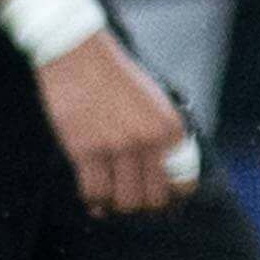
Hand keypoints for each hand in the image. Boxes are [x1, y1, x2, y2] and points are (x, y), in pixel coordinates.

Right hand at [34, 31, 190, 217]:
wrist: (77, 53)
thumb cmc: (113, 75)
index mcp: (171, 129)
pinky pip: (94, 191)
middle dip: (142, 206)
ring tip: (111, 201)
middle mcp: (149, 141)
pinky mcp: (85, 149)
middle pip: (153, 199)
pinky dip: (94, 202)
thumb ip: (161, 135)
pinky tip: (93, 201)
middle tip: (131, 201)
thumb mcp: (154, 102)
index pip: (182, 184)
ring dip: (118, 206)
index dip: (170, 198)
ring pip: (125, 201)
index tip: (158, 200)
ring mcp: (116, 146)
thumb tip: (163, 172)